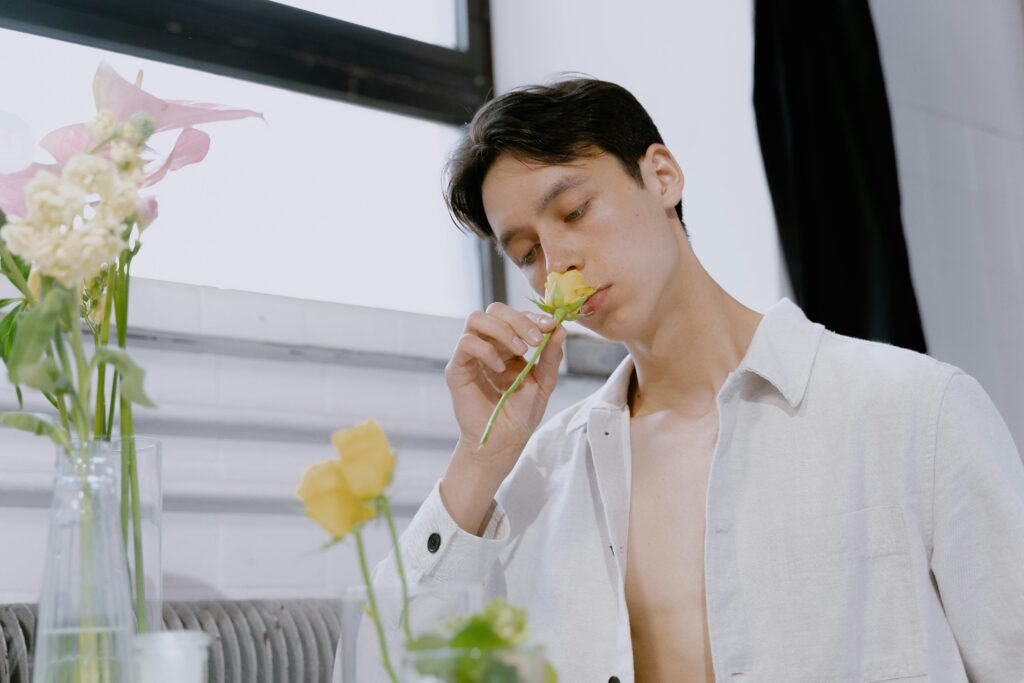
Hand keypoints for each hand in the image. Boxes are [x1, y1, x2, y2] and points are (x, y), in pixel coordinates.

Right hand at [441, 302, 563, 530]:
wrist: (504, 441)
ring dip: (502, 330)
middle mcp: (489, 345)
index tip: (550, 325)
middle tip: (534, 339)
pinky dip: (486, 350)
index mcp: (509, 345)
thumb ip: (551, 356)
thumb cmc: (522, 413)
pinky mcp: (458, 368)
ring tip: (519, 351)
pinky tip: (500, 368)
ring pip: (476, 319)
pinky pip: (466, 343)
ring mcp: (471, 355)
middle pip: (495, 309)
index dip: (532, 316)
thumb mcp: (544, 382)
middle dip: (518, 319)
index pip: (515, 316)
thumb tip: (561, 328)